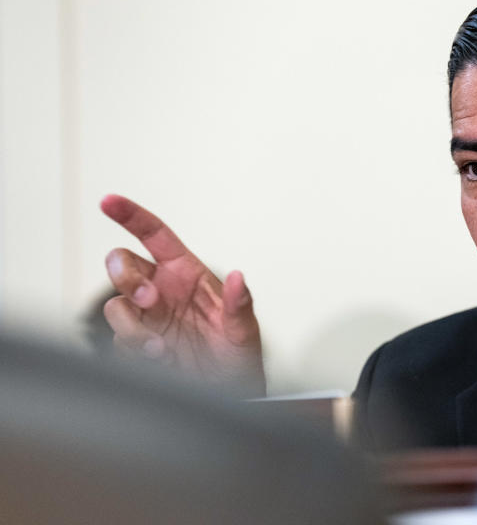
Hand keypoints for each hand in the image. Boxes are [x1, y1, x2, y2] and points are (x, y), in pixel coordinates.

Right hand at [101, 194, 265, 396]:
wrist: (228, 398)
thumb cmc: (238, 358)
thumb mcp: (245, 332)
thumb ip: (240, 305)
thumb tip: (240, 279)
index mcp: (187, 273)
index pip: (154, 234)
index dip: (130, 215)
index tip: (108, 201)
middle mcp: (162, 290)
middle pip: (122, 264)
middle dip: (126, 276)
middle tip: (149, 298)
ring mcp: (147, 318)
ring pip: (116, 304)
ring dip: (131, 324)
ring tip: (160, 348)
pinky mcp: (136, 345)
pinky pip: (118, 339)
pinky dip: (133, 348)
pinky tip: (159, 360)